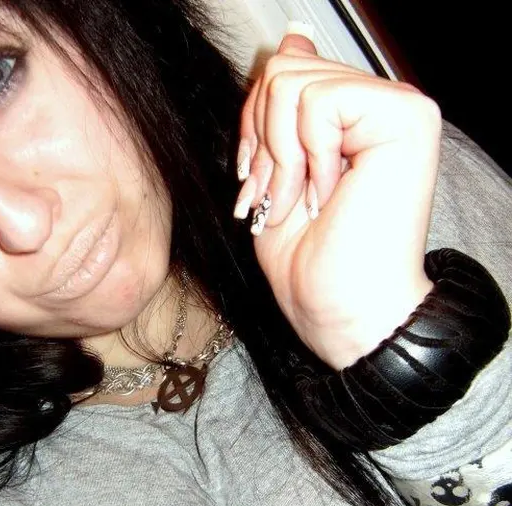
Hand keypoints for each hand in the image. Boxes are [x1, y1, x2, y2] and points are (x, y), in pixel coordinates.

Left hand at [236, 29, 440, 368]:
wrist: (339, 309)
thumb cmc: (309, 261)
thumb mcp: (274, 174)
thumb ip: (280, 110)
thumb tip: (292, 40)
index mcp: (347, 118)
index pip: (284, 74)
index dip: (253, 126)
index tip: (256, 183)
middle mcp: (375, 105)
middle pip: (283, 71)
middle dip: (261, 143)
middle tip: (278, 196)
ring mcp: (395, 107)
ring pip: (291, 82)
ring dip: (280, 158)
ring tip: (300, 200)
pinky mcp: (407, 116)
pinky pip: (317, 102)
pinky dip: (303, 156)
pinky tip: (323, 194)